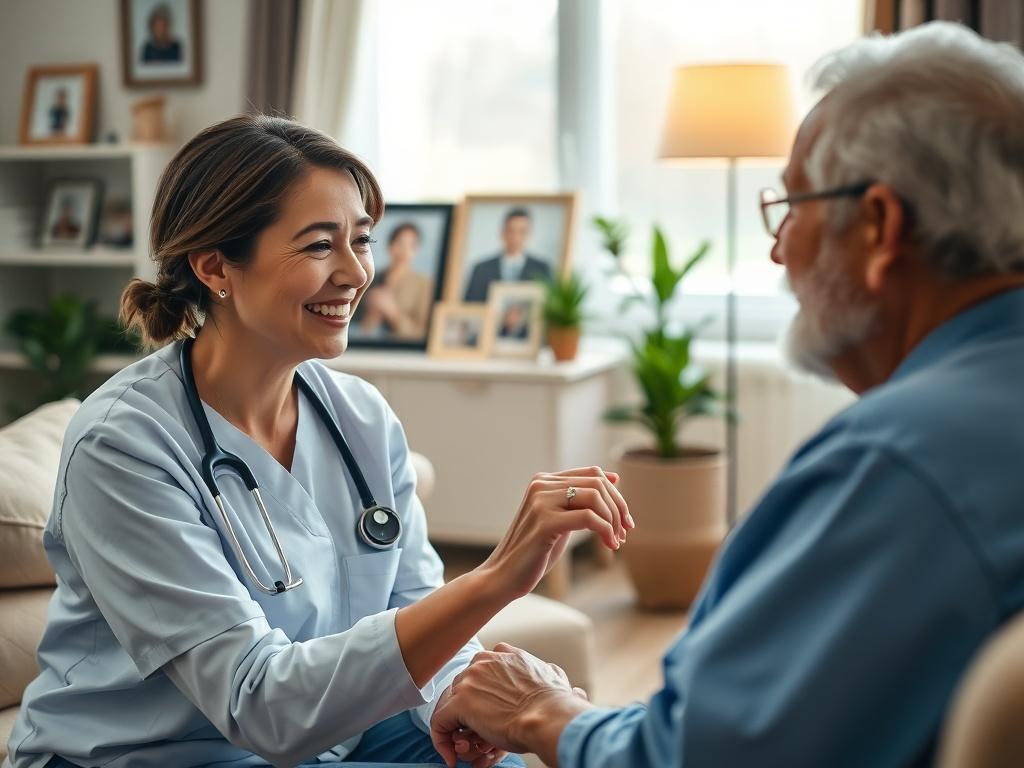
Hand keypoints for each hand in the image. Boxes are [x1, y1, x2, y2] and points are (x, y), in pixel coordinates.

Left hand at [430, 643, 591, 767]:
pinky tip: (453, 758)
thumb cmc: (555, 703)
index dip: (482, 699)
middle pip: (464, 691)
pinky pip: (440, 723)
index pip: (481, 675)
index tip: (487, 719)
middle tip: (478, 742)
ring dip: (459, 733)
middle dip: (470, 719)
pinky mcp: (460, 702)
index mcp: (503, 654)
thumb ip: (551, 677)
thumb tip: (571, 690)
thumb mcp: (555, 678)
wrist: (549, 716)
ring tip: (472, 753)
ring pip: (451, 707)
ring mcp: (469, 679)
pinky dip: (442, 742)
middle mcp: (483, 660)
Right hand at [478, 466, 633, 600]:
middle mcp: (541, 485)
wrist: (504, 576)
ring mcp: (541, 502)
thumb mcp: (561, 520)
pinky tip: (609, 545)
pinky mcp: (545, 522)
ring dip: (613, 520)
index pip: (593, 473)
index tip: (626, 520)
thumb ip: (581, 500)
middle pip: (597, 483)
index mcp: (544, 481)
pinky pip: (588, 518)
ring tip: (616, 541)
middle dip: (618, 508)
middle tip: (625, 533)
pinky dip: (605, 531)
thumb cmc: (535, 551)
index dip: (616, 495)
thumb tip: (614, 477)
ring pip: (595, 497)